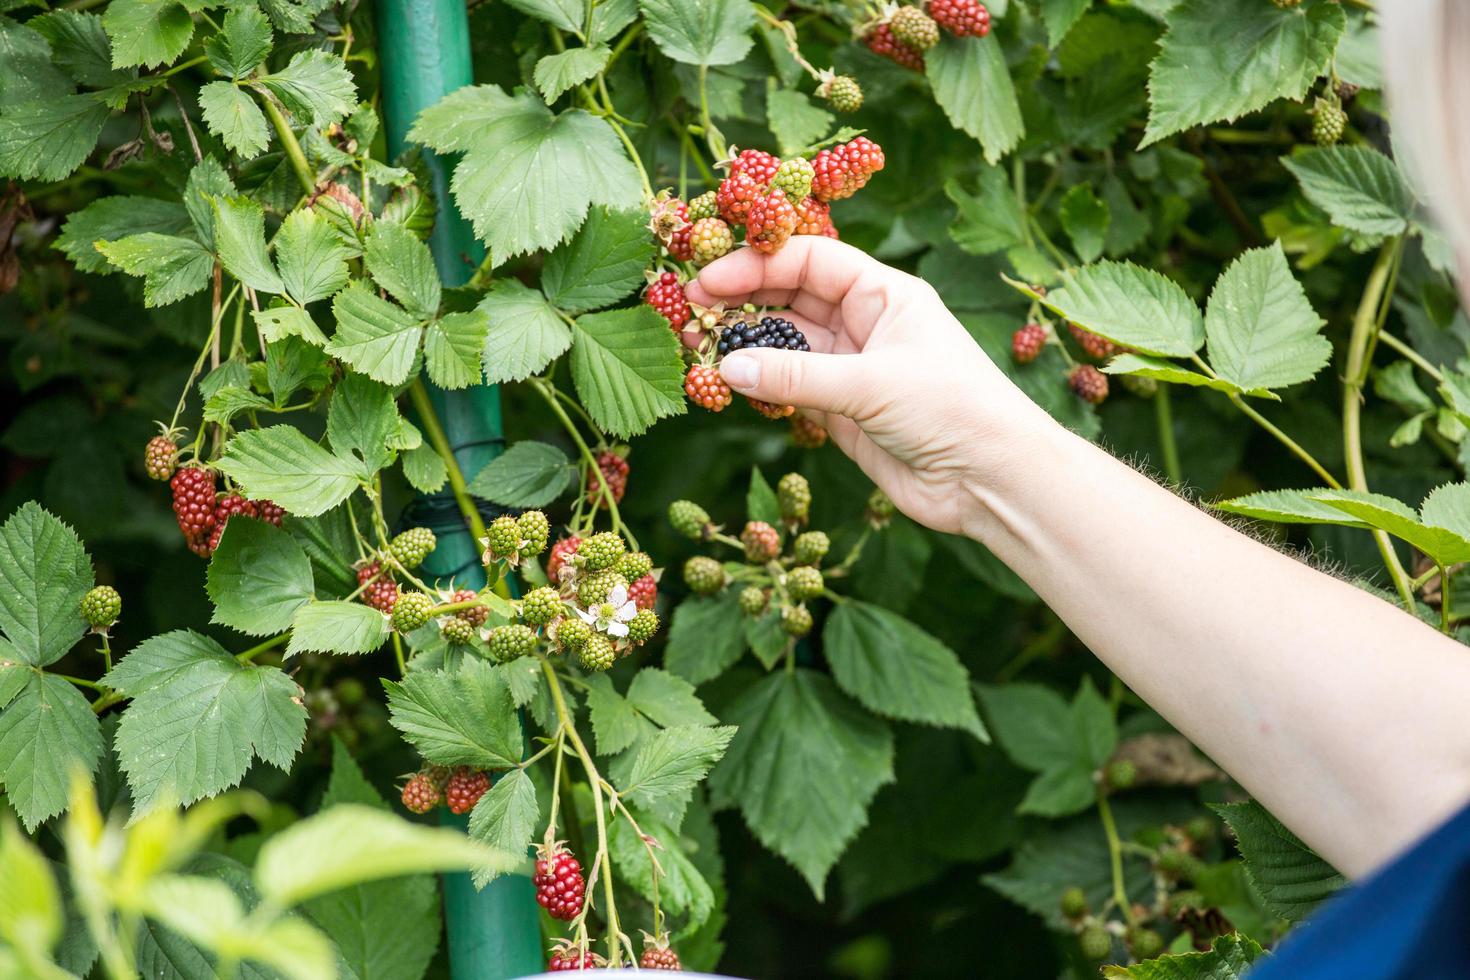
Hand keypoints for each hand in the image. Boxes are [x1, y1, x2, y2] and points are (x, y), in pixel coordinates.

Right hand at [687, 237, 1053, 535]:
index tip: (707, 280)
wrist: (990, 480)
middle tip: (685, 312)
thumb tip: (727, 368)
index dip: (756, 264)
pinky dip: (755, 385)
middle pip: (788, 297)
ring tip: (692, 345)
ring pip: (782, 344)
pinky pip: (786, 387)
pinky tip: (722, 382)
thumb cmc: (952, 410)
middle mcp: (864, 322)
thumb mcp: (872, 384)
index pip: (809, 260)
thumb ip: (796, 376)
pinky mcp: (839, 411)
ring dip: (740, 344)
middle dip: (738, 301)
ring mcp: (850, 367)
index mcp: (884, 293)